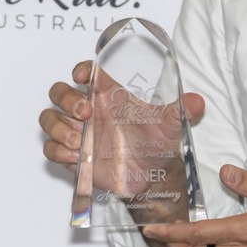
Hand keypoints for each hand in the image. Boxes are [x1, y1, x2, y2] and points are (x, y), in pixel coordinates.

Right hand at [39, 62, 204, 193]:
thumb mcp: (171, 125)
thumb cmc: (157, 143)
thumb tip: (197, 102)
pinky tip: (77, 158)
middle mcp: (90, 111)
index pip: (86, 72)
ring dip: (59, 127)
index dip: (80, 70)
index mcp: (109, 95)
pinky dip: (58, 151)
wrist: (152, 177)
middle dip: (65, 99)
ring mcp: (78, 133)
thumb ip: (181, 111)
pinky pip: (50, 148)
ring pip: (49, 118)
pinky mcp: (73, 157)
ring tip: (80, 142)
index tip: (82, 76)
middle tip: (85, 113)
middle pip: (59, 92)